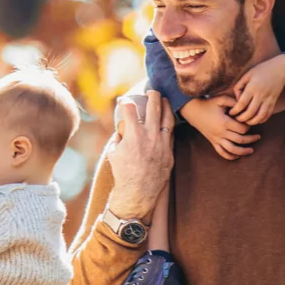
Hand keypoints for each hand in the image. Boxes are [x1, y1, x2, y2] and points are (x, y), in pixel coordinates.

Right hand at [104, 95, 174, 220]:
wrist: (136, 193)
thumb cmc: (122, 174)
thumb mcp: (113, 153)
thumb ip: (119, 138)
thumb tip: (122, 129)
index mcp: (133, 134)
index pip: (130, 110)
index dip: (125, 102)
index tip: (123, 100)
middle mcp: (150, 136)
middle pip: (153, 108)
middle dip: (152, 96)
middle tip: (151, 90)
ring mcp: (162, 144)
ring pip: (167, 119)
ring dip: (166, 106)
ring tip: (165, 99)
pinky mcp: (169, 154)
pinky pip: (171, 135)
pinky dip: (168, 126)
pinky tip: (167, 121)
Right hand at [180, 97, 259, 160]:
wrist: (193, 111)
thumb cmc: (208, 104)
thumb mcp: (221, 99)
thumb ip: (234, 102)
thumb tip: (246, 105)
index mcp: (224, 122)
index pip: (242, 129)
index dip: (249, 127)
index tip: (250, 122)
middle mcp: (221, 132)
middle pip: (240, 140)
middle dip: (251, 139)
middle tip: (258, 137)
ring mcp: (216, 139)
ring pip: (232, 149)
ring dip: (243, 151)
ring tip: (251, 150)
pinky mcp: (212, 142)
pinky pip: (221, 152)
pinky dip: (229, 156)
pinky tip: (237, 156)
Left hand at [231, 53, 284, 123]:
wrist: (280, 69)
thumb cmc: (261, 70)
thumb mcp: (247, 75)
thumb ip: (239, 86)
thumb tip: (237, 99)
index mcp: (252, 87)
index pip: (242, 103)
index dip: (235, 110)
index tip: (231, 112)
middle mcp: (261, 95)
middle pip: (250, 113)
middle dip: (241, 119)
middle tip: (236, 119)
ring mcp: (269, 100)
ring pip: (260, 116)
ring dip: (251, 122)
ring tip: (245, 121)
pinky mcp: (274, 102)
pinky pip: (268, 115)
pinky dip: (261, 120)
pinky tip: (255, 120)